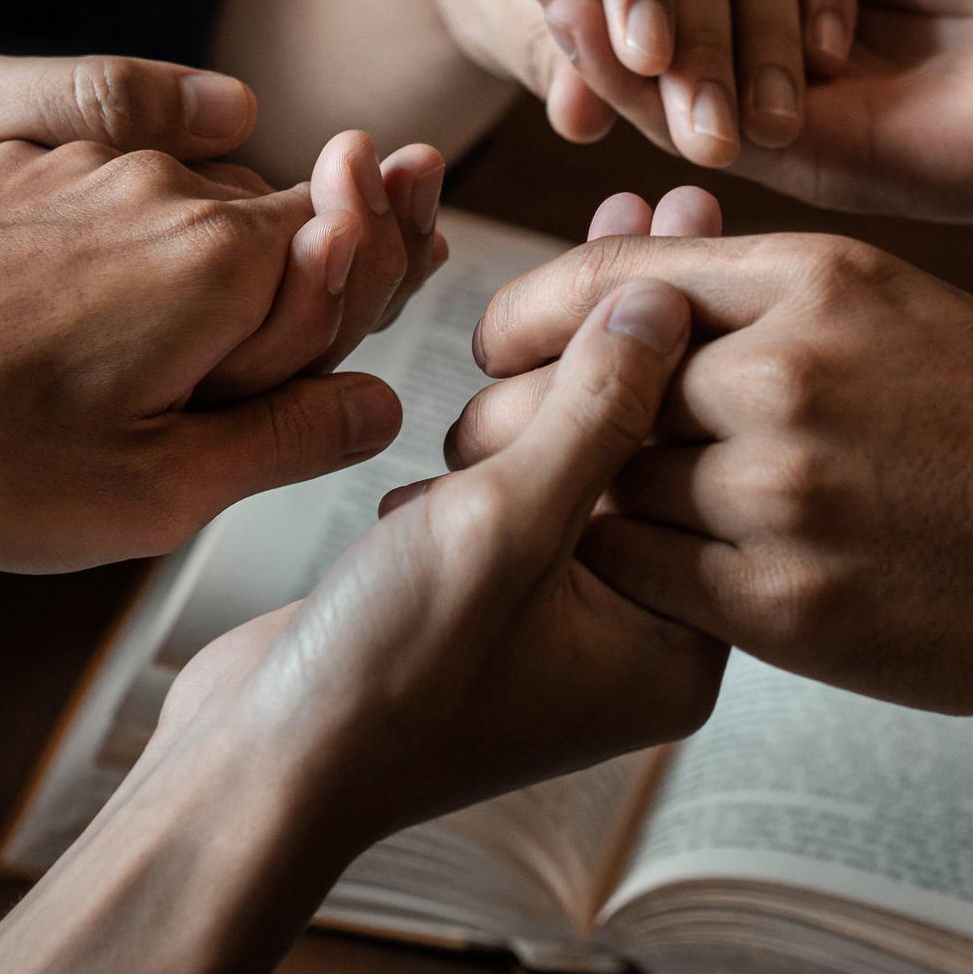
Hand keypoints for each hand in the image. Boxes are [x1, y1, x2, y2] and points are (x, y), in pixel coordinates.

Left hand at [0, 130, 442, 572]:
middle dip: (284, 299)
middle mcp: (158, 185)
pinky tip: (74, 344)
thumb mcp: (163, 493)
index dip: (361, 302)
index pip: (356, 241)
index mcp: (219, 255)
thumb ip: (293, 436)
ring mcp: (78, 170)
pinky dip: (123, 262)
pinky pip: (111, 207)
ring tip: (135, 385)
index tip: (328, 362)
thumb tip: (377, 403)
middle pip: (279, 226)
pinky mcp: (12, 177)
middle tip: (226, 399)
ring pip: (192, 216)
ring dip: (199, 285)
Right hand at [152, 279, 726, 850]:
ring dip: (565, 362)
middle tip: (666, 204)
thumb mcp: (505, 524)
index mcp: (677, 645)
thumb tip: (665, 298)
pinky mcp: (492, 599)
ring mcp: (560, 619)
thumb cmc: (385, 676)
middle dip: (642, 327)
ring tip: (611, 231)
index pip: (714, 458)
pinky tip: (508, 336)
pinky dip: (513, 412)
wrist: (258, 770)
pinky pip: (524, 480)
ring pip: (584, 452)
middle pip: (658, 446)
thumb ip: (594, 410)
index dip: (700, 330)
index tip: (700, 225)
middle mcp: (635, 635)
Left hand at [452, 232, 972, 765]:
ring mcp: (786, 493)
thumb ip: (761, 295)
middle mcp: (790, 375)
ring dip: (563, 502)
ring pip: (602, 489)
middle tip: (485, 436)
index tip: (498, 343)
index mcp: (818, 279)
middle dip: (514, 416)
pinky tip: (625, 565)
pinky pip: (643, 578)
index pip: (612, 281)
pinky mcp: (788, 602)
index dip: (528, 315)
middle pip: (583, 389)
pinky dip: (620, 571)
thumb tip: (626, 298)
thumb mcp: (897, 308)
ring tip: (537, 508)